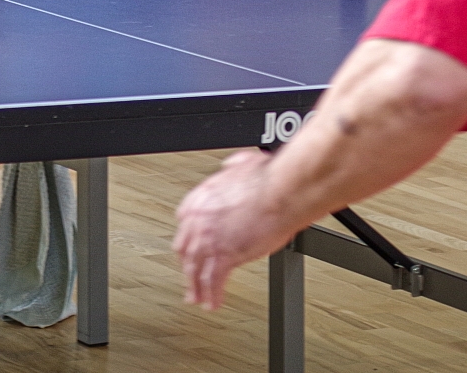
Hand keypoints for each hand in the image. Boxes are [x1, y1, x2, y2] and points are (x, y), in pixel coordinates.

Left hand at [173, 150, 296, 310]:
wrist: (282, 192)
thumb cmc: (269, 178)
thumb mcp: (243, 163)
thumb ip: (232, 167)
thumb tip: (232, 165)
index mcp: (202, 198)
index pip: (185, 223)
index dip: (190, 237)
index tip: (193, 245)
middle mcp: (200, 220)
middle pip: (186, 248)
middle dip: (188, 262)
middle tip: (190, 273)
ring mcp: (210, 240)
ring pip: (195, 268)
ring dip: (195, 285)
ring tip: (196, 297)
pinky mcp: (225, 256)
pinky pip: (213, 281)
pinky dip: (212, 294)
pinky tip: (213, 302)